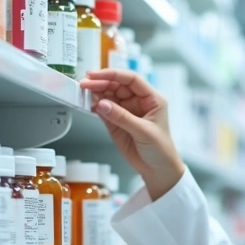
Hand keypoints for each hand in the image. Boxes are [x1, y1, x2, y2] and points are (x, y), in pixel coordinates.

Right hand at [79, 69, 184, 199]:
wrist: (158, 170)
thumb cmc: (161, 149)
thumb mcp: (144, 132)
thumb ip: (122, 117)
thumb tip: (103, 104)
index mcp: (151, 99)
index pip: (131, 79)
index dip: (113, 74)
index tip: (97, 75)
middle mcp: (138, 102)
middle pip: (117, 85)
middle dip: (101, 83)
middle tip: (85, 84)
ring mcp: (126, 111)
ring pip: (109, 96)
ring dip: (96, 93)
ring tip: (83, 92)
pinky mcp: (116, 121)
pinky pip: (103, 109)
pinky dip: (94, 105)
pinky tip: (87, 103)